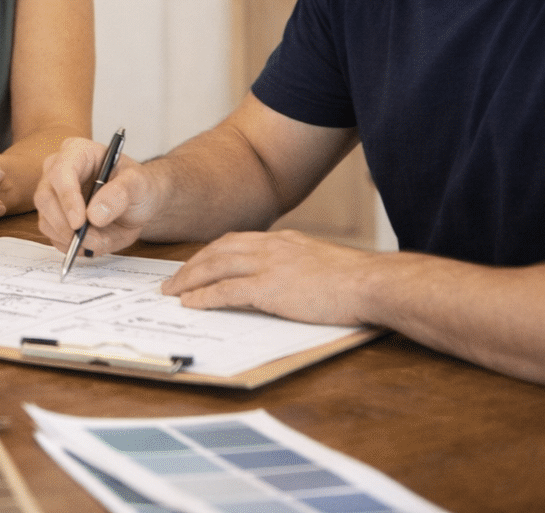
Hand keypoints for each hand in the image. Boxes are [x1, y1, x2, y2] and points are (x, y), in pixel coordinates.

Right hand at [34, 136, 157, 255]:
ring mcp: (52, 194)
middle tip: (85, 240)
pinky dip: (71, 245)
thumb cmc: (135, 186)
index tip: (80, 222)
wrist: (136, 204)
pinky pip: (52, 236)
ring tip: (100, 240)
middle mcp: (57, 170)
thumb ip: (120, 194)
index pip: (61, 171)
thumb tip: (95, 215)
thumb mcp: (138, 184)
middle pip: (45, 197)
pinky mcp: (52, 217)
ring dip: (70, 238)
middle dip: (64, 224)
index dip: (68, 197)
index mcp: (77, 152)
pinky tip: (91, 242)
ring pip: (46, 220)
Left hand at [161, 229, 375, 325]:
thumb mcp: (319, 262)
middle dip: (191, 265)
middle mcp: (270, 246)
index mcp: (283, 240)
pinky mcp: (270, 288)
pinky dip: (204, 296)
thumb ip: (297, 265)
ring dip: (189, 280)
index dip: (210, 253)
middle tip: (173, 280)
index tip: (196, 264)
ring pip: (215, 267)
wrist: (372, 283)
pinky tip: (191, 304)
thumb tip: (285, 280)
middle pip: (218, 251)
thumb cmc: (355, 280)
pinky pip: (226, 291)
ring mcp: (269, 265)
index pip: (235, 241)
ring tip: (173, 292)